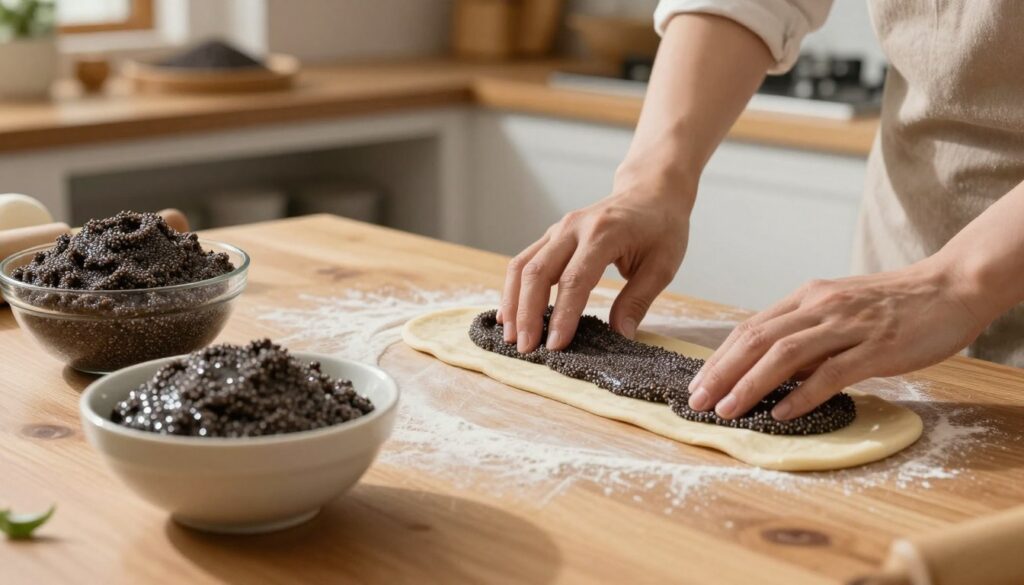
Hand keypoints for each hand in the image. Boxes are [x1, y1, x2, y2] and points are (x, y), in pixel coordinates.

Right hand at [498, 181, 691, 353]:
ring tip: (510, 337)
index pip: (575, 279)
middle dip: (528, 313)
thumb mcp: (662, 265)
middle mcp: (574, 227)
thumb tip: (620, 336)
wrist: (651, 190)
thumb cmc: (661, 227)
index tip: (556, 346)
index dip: (562, 315)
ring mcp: (558, 229)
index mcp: (604, 234)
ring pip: (522, 265)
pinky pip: (524, 261)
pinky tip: (510, 313)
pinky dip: (514, 289)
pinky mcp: (551, 235)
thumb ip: (638, 300)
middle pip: (538, 272)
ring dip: (513, 303)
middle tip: (526, 349)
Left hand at [687, 259, 987, 420]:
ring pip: (785, 355)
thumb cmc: (894, 304)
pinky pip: (832, 372)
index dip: (719, 357)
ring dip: (750, 384)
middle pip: (757, 339)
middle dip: (722, 372)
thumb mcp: (840, 309)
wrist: (951, 287)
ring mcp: (848, 325)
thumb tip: (770, 368)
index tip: (697, 383)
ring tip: (727, 410)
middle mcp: (821, 306)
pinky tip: (782, 412)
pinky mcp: (876, 347)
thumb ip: (807, 333)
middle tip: (697, 401)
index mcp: (808, 296)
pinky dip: (802, 394)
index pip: (750, 327)